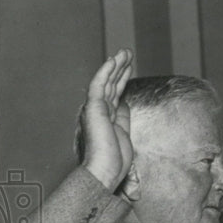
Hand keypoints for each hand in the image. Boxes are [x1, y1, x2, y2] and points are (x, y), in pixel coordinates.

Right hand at [78, 49, 136, 196]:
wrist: (105, 171)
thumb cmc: (115, 161)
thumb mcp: (124, 134)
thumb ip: (124, 118)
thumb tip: (125, 104)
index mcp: (107, 118)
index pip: (115, 94)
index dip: (122, 79)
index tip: (129, 68)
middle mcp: (100, 111)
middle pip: (111, 85)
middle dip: (120, 68)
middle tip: (128, 54)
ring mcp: (95, 109)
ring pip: (106, 81)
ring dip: (116, 65)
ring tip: (125, 52)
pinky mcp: (93, 108)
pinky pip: (98, 86)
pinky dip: (105, 72)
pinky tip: (113, 60)